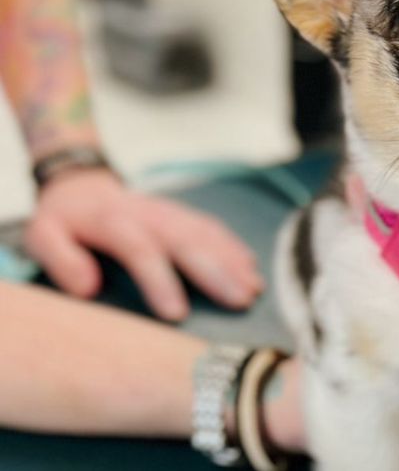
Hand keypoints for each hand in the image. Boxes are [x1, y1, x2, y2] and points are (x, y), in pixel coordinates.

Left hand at [24, 169, 262, 319]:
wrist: (82, 187)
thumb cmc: (62, 222)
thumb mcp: (41, 236)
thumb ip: (60, 259)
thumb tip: (88, 287)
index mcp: (113, 220)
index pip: (141, 249)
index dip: (160, 281)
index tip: (178, 314)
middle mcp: (149, 214)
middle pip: (186, 241)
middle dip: (216, 272)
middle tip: (240, 300)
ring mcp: (170, 212)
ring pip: (206, 234)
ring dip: (233, 261)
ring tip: (254, 289)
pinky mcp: (183, 215)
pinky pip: (213, 228)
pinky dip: (234, 248)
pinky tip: (252, 268)